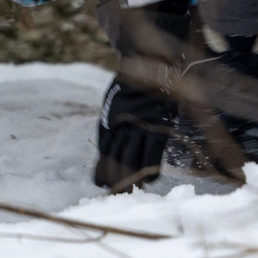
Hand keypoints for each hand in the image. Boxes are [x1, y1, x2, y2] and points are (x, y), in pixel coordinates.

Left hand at [94, 77, 177, 191]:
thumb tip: (105, 149)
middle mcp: (122, 125)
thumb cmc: (130, 86)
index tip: (99, 184)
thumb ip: (110, 124)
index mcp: (109, 120)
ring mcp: (141, 126)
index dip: (101, 170)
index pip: (104, 152)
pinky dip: (151, 167)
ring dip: (132, 177)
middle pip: (117, 158)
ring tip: (134, 190)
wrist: (149, 64)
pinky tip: (151, 179)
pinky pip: (153, 152)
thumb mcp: (112, 103)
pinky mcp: (159, 126)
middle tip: (117, 193)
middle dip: (116, 179)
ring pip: (133, 158)